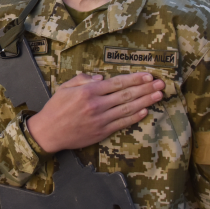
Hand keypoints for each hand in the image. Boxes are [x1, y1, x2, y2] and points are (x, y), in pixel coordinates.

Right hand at [27, 73, 165, 153]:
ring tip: (158, 96)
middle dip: (145, 88)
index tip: (148, 76)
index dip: (134, 79)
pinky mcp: (101, 132)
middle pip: (126, 95)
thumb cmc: (56, 108)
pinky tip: (145, 111)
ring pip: (128, 109)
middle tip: (161, 84)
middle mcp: (96, 105)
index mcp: (88, 91)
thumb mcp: (65, 87)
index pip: (117, 83)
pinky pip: (122, 123)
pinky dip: (135, 117)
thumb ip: (83, 79)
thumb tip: (101, 78)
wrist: (48, 132)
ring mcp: (100, 119)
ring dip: (145, 101)